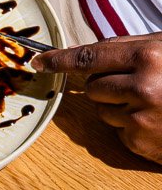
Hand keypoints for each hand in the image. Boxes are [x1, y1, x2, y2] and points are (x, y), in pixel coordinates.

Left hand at [32, 34, 161, 164]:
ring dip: (118, 107)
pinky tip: (156, 121)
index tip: (39, 61)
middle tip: (137, 85)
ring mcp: (139, 117)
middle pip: (92, 86)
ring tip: (153, 103)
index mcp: (149, 56)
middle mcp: (141, 87)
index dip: (60, 60)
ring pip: (101, 110)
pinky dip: (131, 126)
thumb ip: (132, 48)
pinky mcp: (139, 142)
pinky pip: (117, 131)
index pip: (89, 57)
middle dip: (106, 85)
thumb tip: (88, 53)